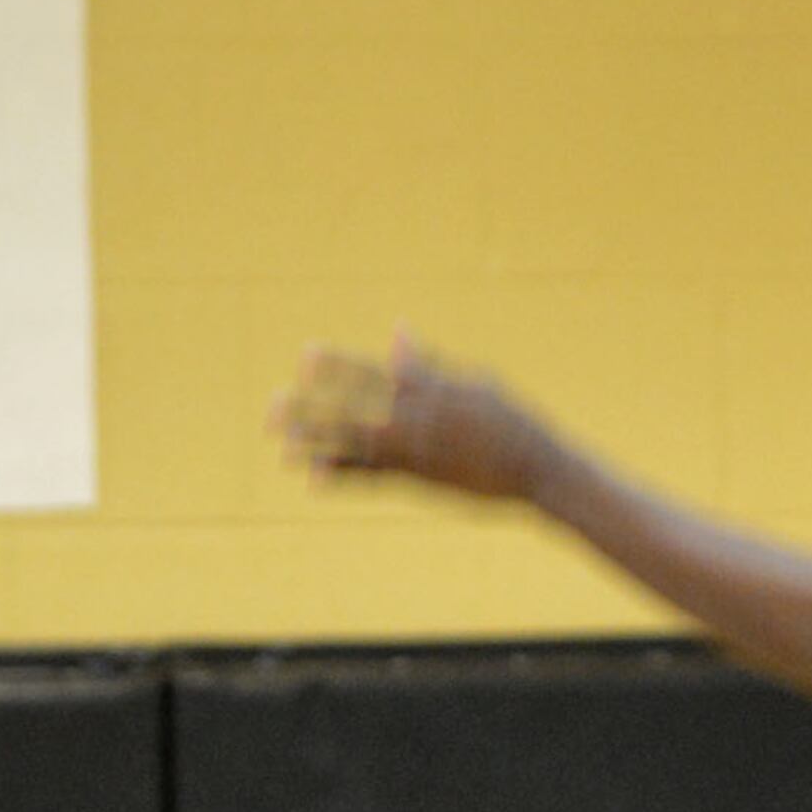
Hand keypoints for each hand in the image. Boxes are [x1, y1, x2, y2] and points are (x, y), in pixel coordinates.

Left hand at [276, 335, 557, 504]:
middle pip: (355, 410)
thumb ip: (430, 363)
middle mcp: (420, 418)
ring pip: (358, 445)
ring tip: (282, 444)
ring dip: (318, 445)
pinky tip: (314, 478)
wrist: (538, 465)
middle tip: (273, 408)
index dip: (339, 367)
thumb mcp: (474, 383)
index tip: (306, 357)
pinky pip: (375, 476)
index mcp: (433, 390)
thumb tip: (397, 334)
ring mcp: (418, 449)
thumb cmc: (510, 421)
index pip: (376, 373)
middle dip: (313, 409)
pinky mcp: (422, 478)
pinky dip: (345, 476)